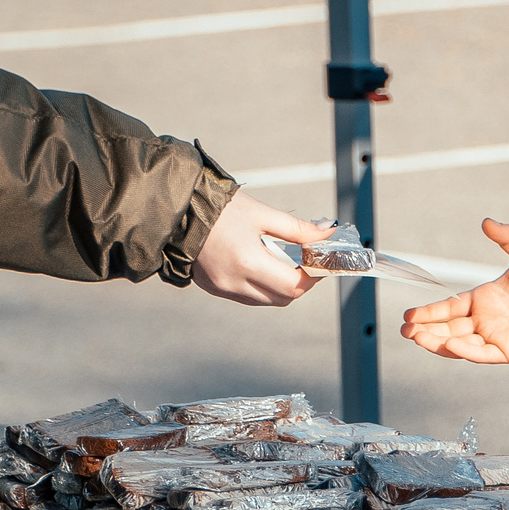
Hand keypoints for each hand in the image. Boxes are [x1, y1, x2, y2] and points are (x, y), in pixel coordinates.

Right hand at [191, 190, 325, 305]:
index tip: (319, 263)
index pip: (293, 285)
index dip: (312, 277)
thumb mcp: (262, 214)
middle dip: (299, 284)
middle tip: (305, 263)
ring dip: (280, 288)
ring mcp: (222, 288)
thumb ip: (297, 229)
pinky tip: (260, 266)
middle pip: (282, 298)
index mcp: (248, 262)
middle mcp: (234, 282)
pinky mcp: (213, 288)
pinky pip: (247, 297)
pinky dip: (260, 288)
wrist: (181, 210)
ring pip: (265, 301)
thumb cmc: (221, 208)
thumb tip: (328, 233)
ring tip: (282, 262)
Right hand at [398, 219, 508, 363]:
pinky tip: (450, 343)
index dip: (430, 312)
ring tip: (417, 338)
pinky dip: (466, 350)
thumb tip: (487, 221)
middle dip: (426, 330)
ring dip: (438, 342)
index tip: (410, 315)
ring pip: (460, 343)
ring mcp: (496, 338)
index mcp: (484, 300)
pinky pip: (483, 353)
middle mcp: (486, 321)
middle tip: (405, 330)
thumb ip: (507, 237)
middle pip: (449, 328)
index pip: (450, 308)